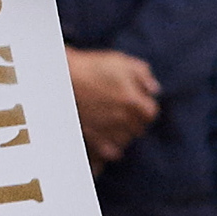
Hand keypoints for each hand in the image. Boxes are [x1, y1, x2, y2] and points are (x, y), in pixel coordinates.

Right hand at [66, 47, 158, 163]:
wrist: (62, 79)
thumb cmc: (91, 67)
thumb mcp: (120, 62)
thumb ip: (142, 74)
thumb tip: (154, 90)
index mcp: (132, 101)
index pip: (151, 113)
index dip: (145, 107)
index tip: (138, 103)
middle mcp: (122, 119)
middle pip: (139, 129)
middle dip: (135, 120)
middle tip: (124, 111)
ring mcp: (107, 131)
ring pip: (125, 142)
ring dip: (123, 134)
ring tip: (114, 124)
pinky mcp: (93, 139)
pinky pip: (110, 153)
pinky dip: (111, 149)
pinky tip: (106, 139)